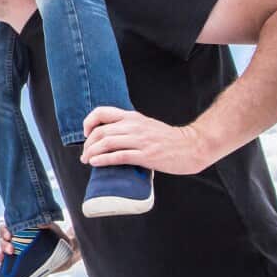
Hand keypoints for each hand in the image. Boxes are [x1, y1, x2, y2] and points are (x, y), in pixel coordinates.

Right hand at [0, 222, 80, 273]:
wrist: (69, 252)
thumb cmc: (59, 238)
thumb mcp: (53, 228)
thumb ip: (47, 224)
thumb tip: (40, 223)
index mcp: (22, 231)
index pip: (7, 228)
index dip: (4, 231)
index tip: (9, 236)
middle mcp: (18, 241)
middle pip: (3, 241)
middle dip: (3, 245)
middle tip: (10, 251)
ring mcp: (19, 253)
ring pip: (3, 253)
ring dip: (0, 256)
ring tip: (2, 260)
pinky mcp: (21, 265)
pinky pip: (8, 267)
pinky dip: (1, 268)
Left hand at [81, 106, 214, 174]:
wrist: (192, 146)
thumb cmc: (168, 139)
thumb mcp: (145, 125)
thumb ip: (129, 127)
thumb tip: (109, 137)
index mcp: (132, 117)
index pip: (102, 112)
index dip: (89, 122)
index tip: (86, 134)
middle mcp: (133, 126)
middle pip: (100, 131)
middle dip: (87, 144)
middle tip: (84, 155)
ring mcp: (140, 141)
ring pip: (106, 143)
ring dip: (91, 153)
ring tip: (87, 161)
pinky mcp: (146, 155)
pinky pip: (119, 156)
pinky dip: (103, 160)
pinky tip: (96, 163)